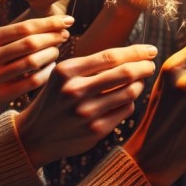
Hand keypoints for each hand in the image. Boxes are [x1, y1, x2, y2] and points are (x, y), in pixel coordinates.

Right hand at [0, 15, 72, 126]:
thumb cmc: (2, 62)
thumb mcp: (4, 44)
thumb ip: (26, 33)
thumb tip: (63, 22)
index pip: (24, 27)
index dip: (50, 23)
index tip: (69, 20)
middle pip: (30, 43)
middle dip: (52, 37)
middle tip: (66, 35)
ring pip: (32, 62)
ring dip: (51, 54)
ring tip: (57, 50)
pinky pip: (34, 81)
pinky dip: (48, 72)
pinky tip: (53, 67)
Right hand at [16, 44, 157, 168]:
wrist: (35, 135)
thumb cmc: (56, 98)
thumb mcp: (63, 75)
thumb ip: (92, 65)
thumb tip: (133, 54)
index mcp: (67, 71)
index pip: (111, 56)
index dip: (136, 52)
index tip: (150, 50)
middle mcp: (75, 90)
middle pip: (125, 73)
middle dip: (144, 66)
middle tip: (150, 65)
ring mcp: (86, 112)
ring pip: (130, 92)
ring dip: (139, 84)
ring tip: (137, 81)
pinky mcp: (96, 130)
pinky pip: (126, 109)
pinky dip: (130, 102)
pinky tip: (124, 99)